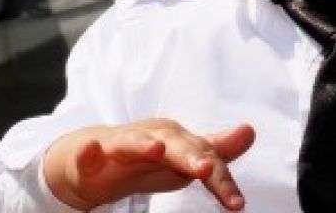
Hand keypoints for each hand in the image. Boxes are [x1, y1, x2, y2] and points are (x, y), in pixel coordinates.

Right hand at [42, 119, 255, 210]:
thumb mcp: (182, 158)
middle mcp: (149, 137)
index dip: (221, 180)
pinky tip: (90, 150)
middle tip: (205, 169)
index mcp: (174, 138)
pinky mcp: (89, 157)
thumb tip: (249, 131)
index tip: (236, 204)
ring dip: (142, 144)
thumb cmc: (144, 159)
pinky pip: (87, 154)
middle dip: (189, 155)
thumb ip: (215, 151)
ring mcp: (118, 145)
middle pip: (172, 144)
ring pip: (130, 141)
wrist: (91, 157)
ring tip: (155, 149)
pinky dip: (88, 151)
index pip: (203, 158)